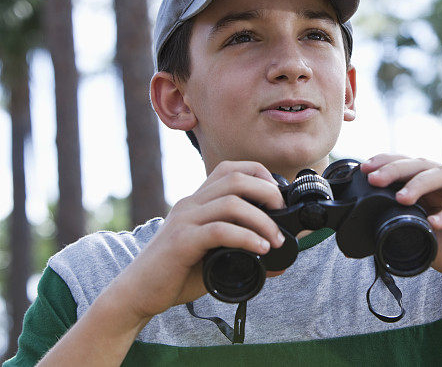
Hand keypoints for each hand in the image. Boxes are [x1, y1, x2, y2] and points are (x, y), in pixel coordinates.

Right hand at [109, 161, 286, 323]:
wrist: (135, 294)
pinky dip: (246, 237)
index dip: (259, 175)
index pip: (230, 169)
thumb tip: (279, 264)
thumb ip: (242, 254)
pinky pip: (219, 230)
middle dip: (267, 192)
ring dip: (262, 220)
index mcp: (197, 201)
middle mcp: (191, 203)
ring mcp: (184, 220)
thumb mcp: (214, 258)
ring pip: (232, 202)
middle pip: (236, 178)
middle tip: (283, 215)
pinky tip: (259, 249)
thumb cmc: (176, 275)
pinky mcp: (181, 241)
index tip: (278, 198)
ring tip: (275, 240)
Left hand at [360, 155, 441, 288]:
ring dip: (418, 184)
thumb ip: (405, 223)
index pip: (410, 165)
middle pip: (422, 164)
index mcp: (437, 185)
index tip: (365, 169)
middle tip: (375, 179)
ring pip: (441, 174)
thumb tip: (372, 221)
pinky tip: (436, 224)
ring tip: (401, 198)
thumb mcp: (423, 236)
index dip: (388, 163)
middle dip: (396, 170)